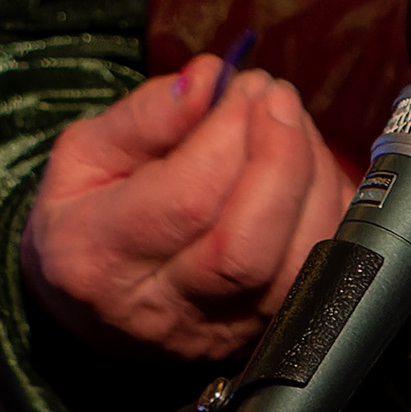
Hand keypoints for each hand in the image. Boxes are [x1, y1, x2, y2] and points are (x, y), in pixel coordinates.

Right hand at [20, 58, 355, 362]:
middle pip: (249, 246)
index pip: (190, 200)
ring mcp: (222, 331)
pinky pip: (323, 271)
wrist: (93, 304)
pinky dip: (327, 205)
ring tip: (286, 123)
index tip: (242, 84)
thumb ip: (144, 115)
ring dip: (310, 175)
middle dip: (280, 154)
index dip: (230, 133)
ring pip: (296, 264)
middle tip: (274, 95)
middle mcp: (165, 309)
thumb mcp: (83, 154)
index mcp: (101, 258)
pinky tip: (303, 164)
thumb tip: (208, 80)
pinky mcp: (266, 330)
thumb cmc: (87, 217)